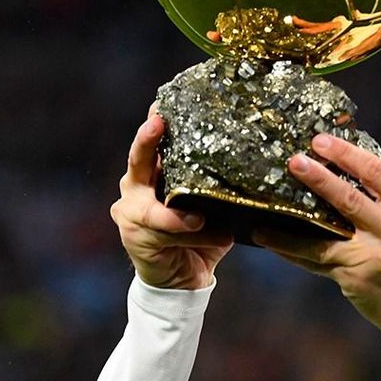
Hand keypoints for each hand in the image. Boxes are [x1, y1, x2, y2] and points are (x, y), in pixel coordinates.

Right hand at [110, 108, 232, 288]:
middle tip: (157, 123)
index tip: (164, 101)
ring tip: (201, 219)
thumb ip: (216, 184)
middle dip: (147, 140)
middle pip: (138, 159)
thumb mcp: (211, 204)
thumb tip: (251, 157)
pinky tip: (211, 234)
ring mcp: (129, 211)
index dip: (157, 120)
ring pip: (154, 205)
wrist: (183, 280)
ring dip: (181, 214)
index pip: (154, 142)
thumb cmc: (201, 236)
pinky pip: (163, 230)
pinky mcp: (134, 235)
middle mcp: (134, 187)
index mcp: (153, 173)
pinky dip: (188, 233)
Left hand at [254, 133, 380, 329]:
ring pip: (326, 229)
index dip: (346, 153)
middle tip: (295, 160)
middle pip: (350, 197)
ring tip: (271, 199)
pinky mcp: (354, 276)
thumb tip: (352, 166)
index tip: (321, 141)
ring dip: (296, 213)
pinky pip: (315, 257)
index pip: (376, 171)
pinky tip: (268, 236)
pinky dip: (290, 246)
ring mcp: (374, 255)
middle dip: (319, 177)